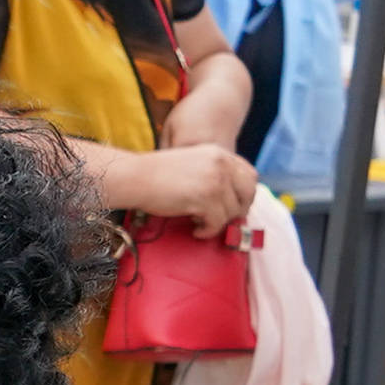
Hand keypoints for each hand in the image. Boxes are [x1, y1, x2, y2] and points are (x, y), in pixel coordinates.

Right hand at [137, 145, 258, 228]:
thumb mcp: (193, 164)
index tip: (233, 205)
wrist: (134, 177)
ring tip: (198, 221)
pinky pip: (217, 223)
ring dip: (216, 222)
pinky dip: (207, 231)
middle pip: (248, 194)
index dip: (244, 194)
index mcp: (219, 153)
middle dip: (238, 210)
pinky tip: (195, 229)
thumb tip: (234, 200)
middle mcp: (222, 164)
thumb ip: (214, 173)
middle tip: (221, 218)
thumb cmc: (157, 175)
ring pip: (232, 212)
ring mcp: (215, 181)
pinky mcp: (206, 198)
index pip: (250, 175)